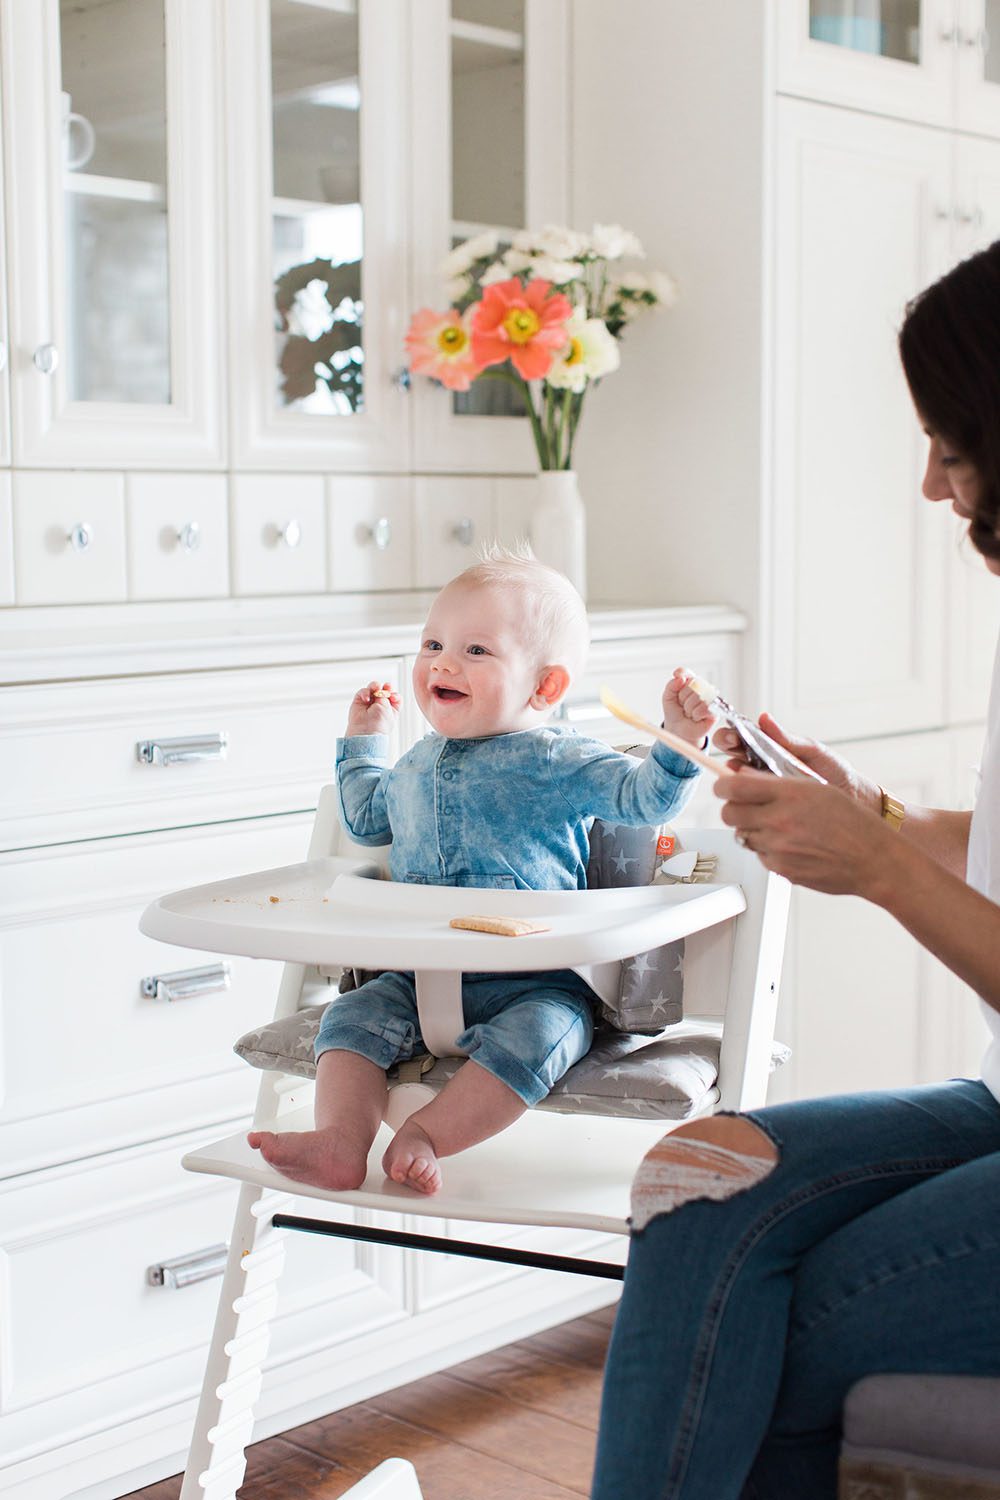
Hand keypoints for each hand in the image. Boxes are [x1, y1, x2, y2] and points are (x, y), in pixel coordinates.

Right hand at [346, 681, 399, 736]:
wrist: (366, 731)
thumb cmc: (379, 724)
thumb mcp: (387, 707)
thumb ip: (384, 695)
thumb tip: (378, 690)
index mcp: (391, 710)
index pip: (395, 697)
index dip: (395, 695)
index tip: (393, 697)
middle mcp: (380, 706)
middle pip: (385, 690)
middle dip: (386, 687)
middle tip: (387, 687)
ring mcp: (370, 703)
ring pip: (374, 688)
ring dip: (375, 686)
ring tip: (376, 689)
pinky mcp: (359, 702)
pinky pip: (363, 692)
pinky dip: (365, 693)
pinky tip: (367, 699)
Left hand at [661, 668, 717, 745]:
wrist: (679, 729)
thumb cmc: (675, 713)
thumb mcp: (668, 698)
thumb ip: (671, 685)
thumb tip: (680, 677)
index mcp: (691, 682)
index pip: (687, 673)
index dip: (681, 674)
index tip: (676, 676)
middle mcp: (702, 687)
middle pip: (692, 683)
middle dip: (682, 697)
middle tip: (682, 706)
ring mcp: (709, 698)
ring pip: (698, 696)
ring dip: (688, 708)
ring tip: (688, 712)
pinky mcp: (715, 710)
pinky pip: (704, 707)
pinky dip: (696, 714)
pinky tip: (695, 717)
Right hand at [712, 712, 880, 813]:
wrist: (852, 799)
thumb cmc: (834, 772)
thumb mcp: (812, 752)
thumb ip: (787, 739)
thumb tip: (764, 719)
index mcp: (768, 750)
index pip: (740, 739)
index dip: (731, 736)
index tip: (732, 736)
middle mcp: (761, 769)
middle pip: (731, 759)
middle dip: (727, 752)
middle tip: (733, 751)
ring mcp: (763, 791)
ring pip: (736, 785)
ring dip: (734, 779)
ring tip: (743, 775)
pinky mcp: (768, 810)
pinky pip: (749, 807)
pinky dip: (746, 802)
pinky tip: (753, 798)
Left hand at [715, 765, 896, 896]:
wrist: (872, 859)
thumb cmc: (852, 821)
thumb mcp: (817, 787)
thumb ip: (776, 782)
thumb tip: (743, 776)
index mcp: (789, 794)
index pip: (733, 787)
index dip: (723, 785)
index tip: (724, 785)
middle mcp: (779, 821)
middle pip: (728, 813)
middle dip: (734, 808)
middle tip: (747, 806)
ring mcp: (778, 848)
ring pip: (742, 835)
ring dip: (752, 829)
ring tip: (777, 826)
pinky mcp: (781, 869)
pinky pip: (759, 855)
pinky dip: (767, 849)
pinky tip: (790, 845)